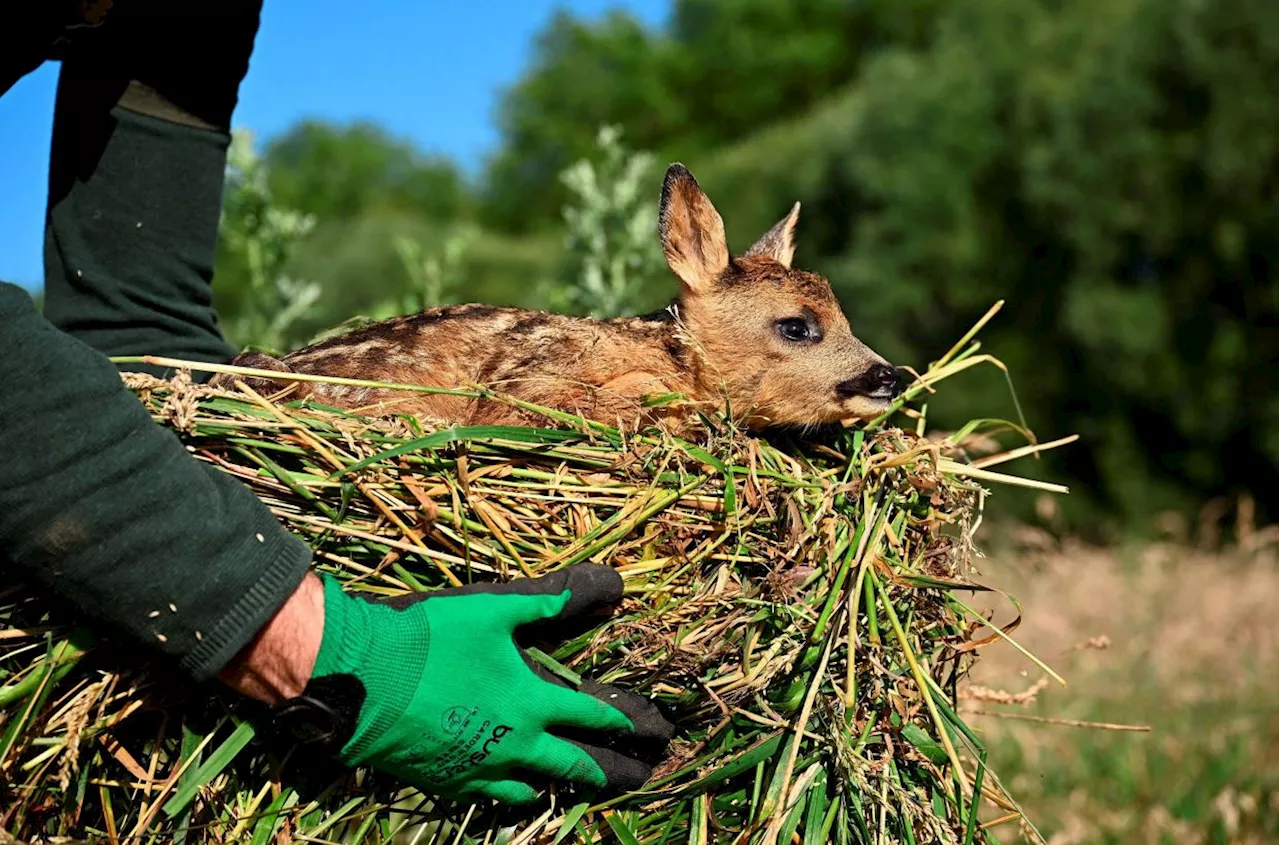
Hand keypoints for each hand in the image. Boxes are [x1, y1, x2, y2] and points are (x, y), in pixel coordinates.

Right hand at [223, 564, 672, 804]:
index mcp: (532, 702)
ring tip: (589, 790)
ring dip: (570, 789)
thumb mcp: (496, 608)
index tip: (661, 731)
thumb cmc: (428, 638)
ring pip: (538, 790)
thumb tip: (614, 587)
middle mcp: (515, 745)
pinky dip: (518, 797)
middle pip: (578, 766)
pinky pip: (495, 799)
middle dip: (617, 771)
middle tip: (646, 776)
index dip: (633, 722)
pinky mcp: (448, 783)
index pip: (598, 715)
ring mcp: (481, 770)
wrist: (356, 680)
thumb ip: (556, 600)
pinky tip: (523, 795)